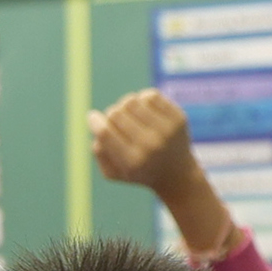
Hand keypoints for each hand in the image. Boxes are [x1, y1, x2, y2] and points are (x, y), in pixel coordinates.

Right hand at [90, 89, 237, 254]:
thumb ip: (99, 151)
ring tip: (129, 114)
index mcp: (132, 162)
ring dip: (125, 105)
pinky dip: (142, 99)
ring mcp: (167, 130)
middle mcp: (150, 145)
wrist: (177, 175)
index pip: (105, 133)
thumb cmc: (139, 172)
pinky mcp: (178, 118)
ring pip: (132, 101)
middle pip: (116, 114)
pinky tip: (144, 109)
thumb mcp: (113, 172)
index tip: (92, 117)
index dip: (95, 121)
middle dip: (110, 114)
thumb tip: (95, 121)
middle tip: (115, 121)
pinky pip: (151, 95)